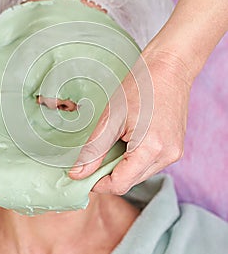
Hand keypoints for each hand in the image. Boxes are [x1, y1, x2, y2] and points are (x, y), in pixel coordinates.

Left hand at [69, 49, 191, 193]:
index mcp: (151, 149)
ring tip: (116, 139)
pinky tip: (130, 138)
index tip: (84, 173)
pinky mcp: (176, 149)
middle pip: (130, 181)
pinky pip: (150, 164)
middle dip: (109, 173)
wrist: (169, 68)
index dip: (98, 183)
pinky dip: (135, 158)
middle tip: (96, 153)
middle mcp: (167, 157)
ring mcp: (174, 154)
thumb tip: (77, 174)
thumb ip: (93, 150)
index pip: (120, 184)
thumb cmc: (140, 86)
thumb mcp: (111, 118)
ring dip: (123, 165)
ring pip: (139, 174)